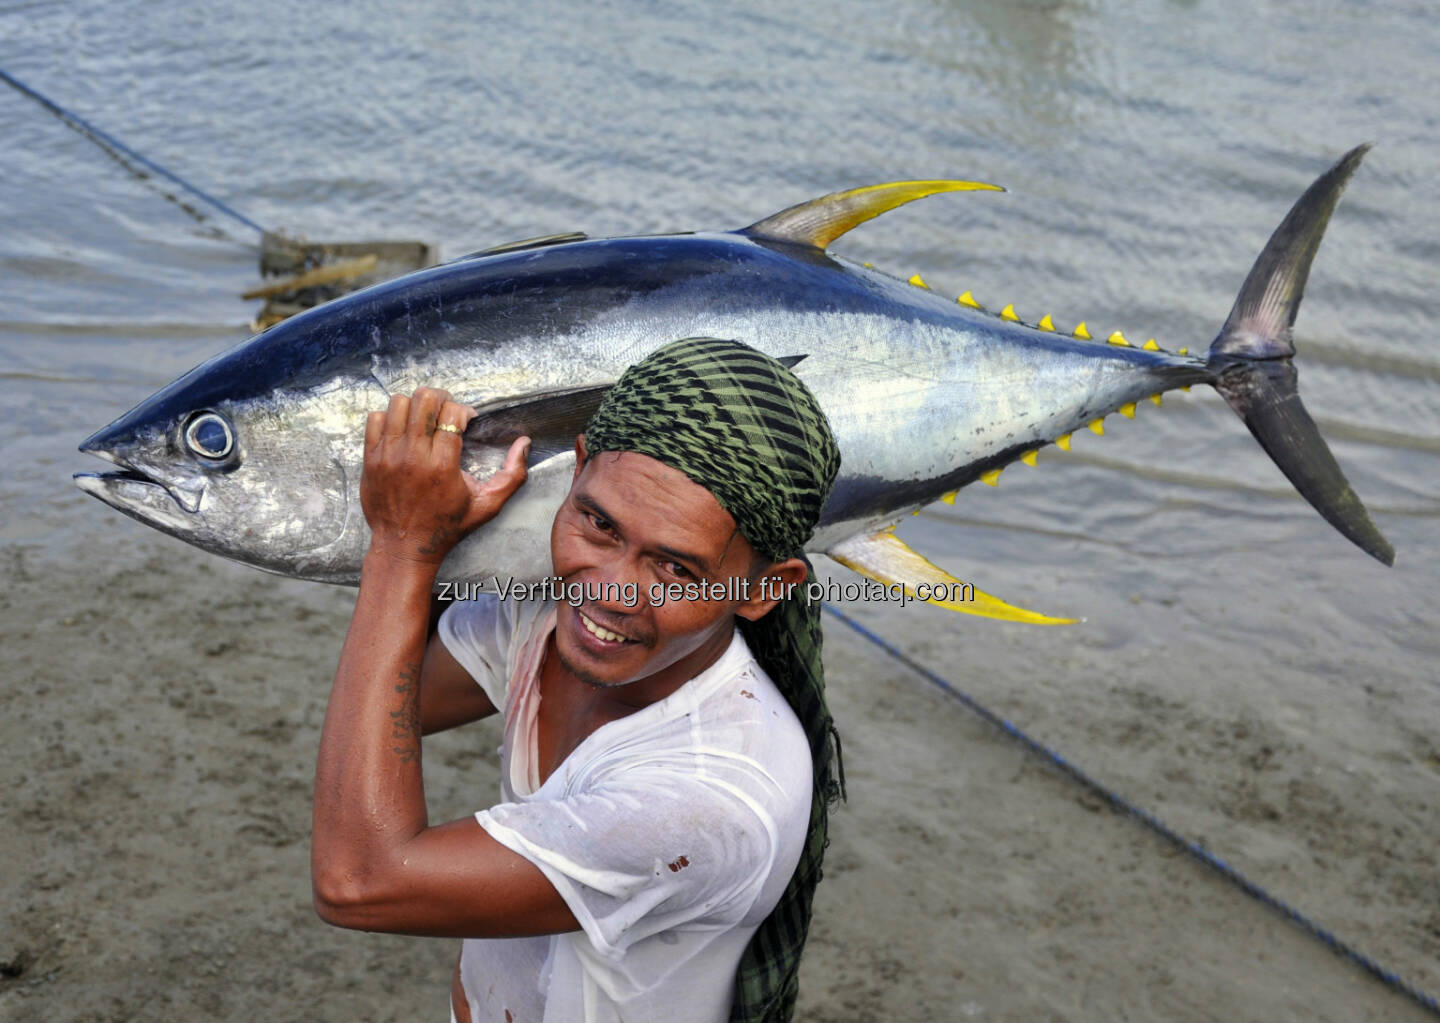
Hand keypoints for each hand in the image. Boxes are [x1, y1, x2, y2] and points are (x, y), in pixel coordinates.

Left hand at [360, 387, 528, 565]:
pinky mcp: (370, 459)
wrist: (403, 547)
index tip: (466, 421)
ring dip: (415, 406)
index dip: (463, 410)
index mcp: (443, 466)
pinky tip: (402, 430)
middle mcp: (413, 457)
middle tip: (445, 411)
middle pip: (423, 400)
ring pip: (398, 403)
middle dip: (440, 399)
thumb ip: (512, 475)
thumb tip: (524, 442)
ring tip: (423, 419)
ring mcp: (388, 456)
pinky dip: (390, 417)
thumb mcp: (487, 506)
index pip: (451, 414)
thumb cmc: (446, 527)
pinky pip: (375, 418)